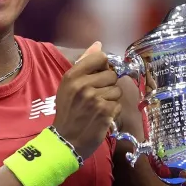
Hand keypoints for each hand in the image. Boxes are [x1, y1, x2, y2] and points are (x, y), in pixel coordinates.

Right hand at [52, 42, 121, 157]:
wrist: (66, 140)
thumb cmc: (68, 112)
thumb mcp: (68, 86)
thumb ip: (84, 64)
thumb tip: (98, 44)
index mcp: (72, 76)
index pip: (100, 58)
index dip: (103, 67)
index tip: (98, 76)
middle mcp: (83, 85)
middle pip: (111, 74)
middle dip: (108, 85)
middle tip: (96, 97)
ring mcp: (95, 98)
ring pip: (117, 90)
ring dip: (111, 100)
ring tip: (98, 108)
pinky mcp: (105, 111)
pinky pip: (118, 104)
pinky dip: (113, 112)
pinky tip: (101, 117)